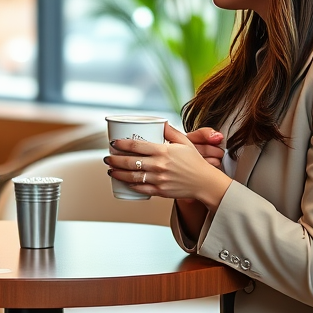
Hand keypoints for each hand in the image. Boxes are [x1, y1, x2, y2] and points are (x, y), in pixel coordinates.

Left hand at [105, 124, 230, 207]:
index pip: (136, 145)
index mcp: (163, 151)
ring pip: (131, 176)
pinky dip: (130, 185)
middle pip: (129, 161)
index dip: (121, 144)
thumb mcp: (185, 142)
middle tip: (107, 157)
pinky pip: (141, 188)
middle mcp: (158, 165)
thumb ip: (171, 131)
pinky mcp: (160, 191)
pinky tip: (124, 181)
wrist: (205, 183)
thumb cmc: (195, 161)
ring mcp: (158, 179)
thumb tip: (160, 121)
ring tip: (110, 169)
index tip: (113, 143)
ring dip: (117, 173)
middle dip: (114, 159)